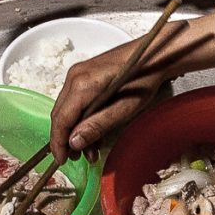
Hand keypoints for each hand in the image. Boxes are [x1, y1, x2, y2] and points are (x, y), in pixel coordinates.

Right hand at [47, 11, 214, 159]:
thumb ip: (97, 126)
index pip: (60, 120)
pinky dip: (80, 117)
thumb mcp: (123, 110)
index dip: (59, 143)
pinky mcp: (84, 74)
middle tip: (76, 158)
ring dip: (74, 129)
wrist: (155, 54)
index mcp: (81, 86)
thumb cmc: (144, 80)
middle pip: (60, 114)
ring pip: (66, 108)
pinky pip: (74, 100)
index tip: (63, 161)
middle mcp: (74, 77)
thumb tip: (73, 143)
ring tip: (90, 149)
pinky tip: (93, 130)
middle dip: (66, 139)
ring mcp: (78, 73)